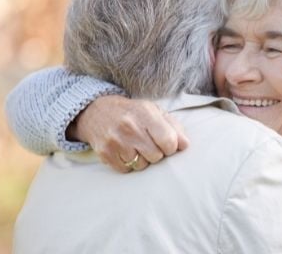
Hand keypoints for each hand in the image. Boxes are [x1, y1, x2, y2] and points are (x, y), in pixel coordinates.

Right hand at [66, 95, 188, 172]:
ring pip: (141, 165)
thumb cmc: (132, 113)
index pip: (168, 141)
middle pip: (156, 156)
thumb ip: (173, 127)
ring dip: (142, 159)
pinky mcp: (105, 153)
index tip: (166, 143)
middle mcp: (129, 127)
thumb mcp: (154, 111)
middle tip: (148, 143)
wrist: (96, 111)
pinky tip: (124, 151)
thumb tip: (185, 146)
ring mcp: (115, 141)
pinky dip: (127, 164)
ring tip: (135, 146)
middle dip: (156, 153)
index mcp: (145, 113)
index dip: (171, 146)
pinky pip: (126, 170)